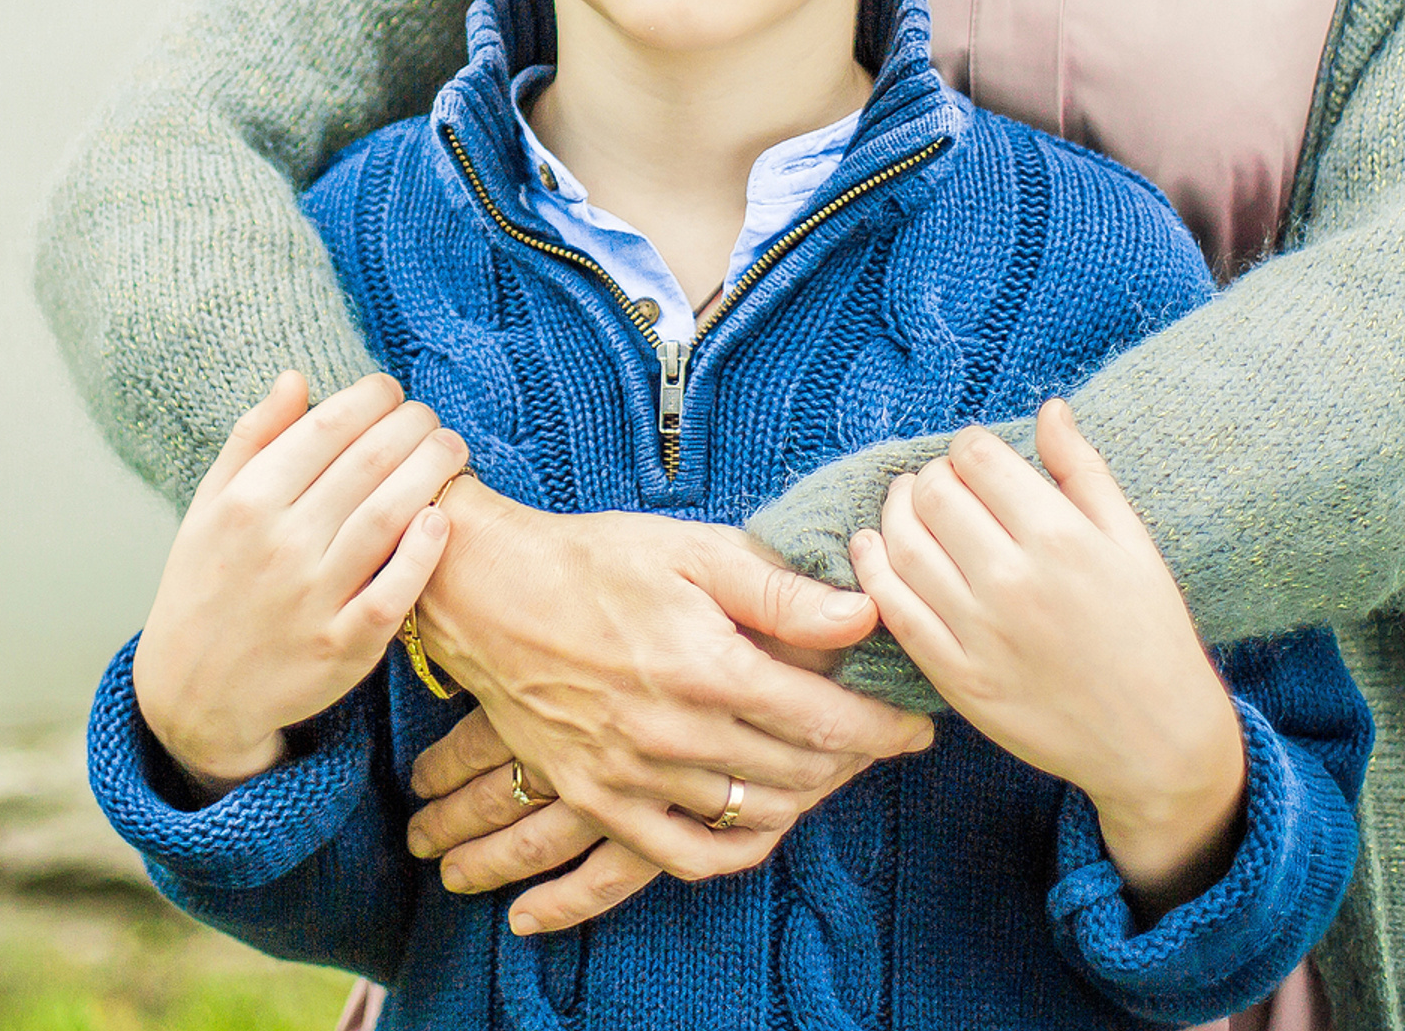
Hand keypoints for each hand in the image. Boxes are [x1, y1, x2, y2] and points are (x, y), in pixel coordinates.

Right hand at [133, 372, 464, 798]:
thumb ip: (253, 439)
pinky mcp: (341, 648)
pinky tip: (440, 519)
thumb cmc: (205, 584)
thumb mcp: (209, 505)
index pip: (326, 427)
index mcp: (246, 502)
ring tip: (451, 449)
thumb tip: (296, 378)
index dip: (370, 398)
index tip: (390, 390)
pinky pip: (393, 593)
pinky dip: (422, 553)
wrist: (192, 693)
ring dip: (430, 471)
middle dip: (411, 425)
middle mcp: (279, 545)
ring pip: (387, 516)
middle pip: (367, 463)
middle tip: (429, 416)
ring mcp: (312, 598)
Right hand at [404, 489, 931, 933]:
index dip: (882, 726)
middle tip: (878, 740)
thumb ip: (777, 588)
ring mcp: (635, 775)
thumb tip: (860, 611)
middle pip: (798, 771)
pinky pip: (685, 855)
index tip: (916, 726)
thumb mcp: (689, 549)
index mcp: (705, 664)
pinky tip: (760, 824)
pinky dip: (736, 848)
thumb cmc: (592, 560)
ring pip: (752, 813)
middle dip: (853, 759)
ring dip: (805, 798)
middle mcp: (674, 731)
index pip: (823, 716)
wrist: (489, 593)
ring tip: (829, 771)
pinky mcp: (600, 800)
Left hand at [852, 399, 1245, 918]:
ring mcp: (979, 632)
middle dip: (933, 476)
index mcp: (1059, 538)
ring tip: (907, 504)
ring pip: (902, 544)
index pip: (976, 457)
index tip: (976, 459)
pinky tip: (873, 547)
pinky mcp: (957, 677)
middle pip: (933, 493)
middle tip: (944, 484)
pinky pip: (893, 608)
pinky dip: (872, 568)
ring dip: (895, 511)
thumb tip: (1049, 408)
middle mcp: (1012, 581)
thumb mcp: (1132, 542)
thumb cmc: (1151, 632)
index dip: (969, 448)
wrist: (1158, 743)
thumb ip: (1084, 470)